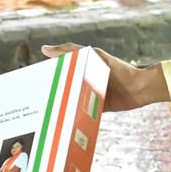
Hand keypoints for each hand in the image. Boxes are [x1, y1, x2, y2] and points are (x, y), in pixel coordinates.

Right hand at [40, 42, 166, 111]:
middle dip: (50, 95)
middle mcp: (83, 82)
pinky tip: (63, 122)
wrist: (138, 88)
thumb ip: (71, 51)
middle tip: (34, 103)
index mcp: (80, 69)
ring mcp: (90, 96)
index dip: (46, 77)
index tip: (32, 84)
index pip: (59, 72)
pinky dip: (75, 117)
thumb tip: (44, 49)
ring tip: (45, 115)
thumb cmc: (116, 68)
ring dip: (62, 107)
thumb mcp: (93, 56)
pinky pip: (82, 114)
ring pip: (71, 102)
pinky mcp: (97, 108)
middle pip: (63, 89)